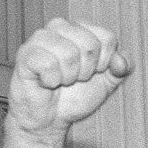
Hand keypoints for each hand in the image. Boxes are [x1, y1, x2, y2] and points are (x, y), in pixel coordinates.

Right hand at [8, 18, 130, 143]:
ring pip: (69, 54)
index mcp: (81, 29)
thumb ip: (120, 69)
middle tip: (73, 80)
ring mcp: (40, 38)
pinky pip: (48, 64)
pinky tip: (46, 82)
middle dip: (86, 72)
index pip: (107, 38)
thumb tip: (121, 62)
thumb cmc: (74, 97)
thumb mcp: (106, 83)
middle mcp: (60, 27)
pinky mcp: (25, 54)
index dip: (104, 63)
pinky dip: (51, 81)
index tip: (92, 73)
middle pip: (90, 45)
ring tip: (59, 81)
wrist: (49, 120)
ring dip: (68, 78)